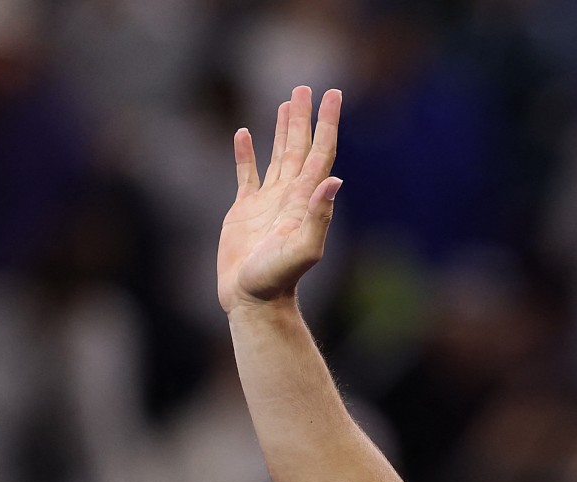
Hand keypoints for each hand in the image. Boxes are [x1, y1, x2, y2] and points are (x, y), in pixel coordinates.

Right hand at [217, 86, 342, 313]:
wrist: (253, 299)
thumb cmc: (278, 278)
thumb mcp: (303, 248)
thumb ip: (320, 215)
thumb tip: (334, 179)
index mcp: (305, 198)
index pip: (320, 153)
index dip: (327, 123)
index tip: (334, 94)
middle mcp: (290, 195)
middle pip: (301, 147)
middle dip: (305, 117)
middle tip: (307, 87)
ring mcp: (268, 201)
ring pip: (278, 155)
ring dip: (283, 129)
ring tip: (287, 102)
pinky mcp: (245, 211)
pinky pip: (246, 174)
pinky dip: (245, 154)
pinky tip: (242, 134)